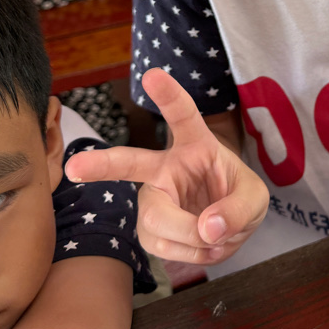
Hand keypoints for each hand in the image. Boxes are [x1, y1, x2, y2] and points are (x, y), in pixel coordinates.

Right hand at [65, 68, 269, 264]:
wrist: (229, 224)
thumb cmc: (237, 197)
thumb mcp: (255, 198)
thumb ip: (239, 209)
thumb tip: (207, 229)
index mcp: (196, 145)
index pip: (183, 116)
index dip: (169, 96)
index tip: (152, 75)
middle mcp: (166, 169)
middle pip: (131, 164)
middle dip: (101, 164)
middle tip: (73, 167)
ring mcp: (154, 200)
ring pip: (157, 222)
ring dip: (193, 237)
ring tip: (217, 235)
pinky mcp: (150, 230)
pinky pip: (163, 248)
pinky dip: (192, 253)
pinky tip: (204, 245)